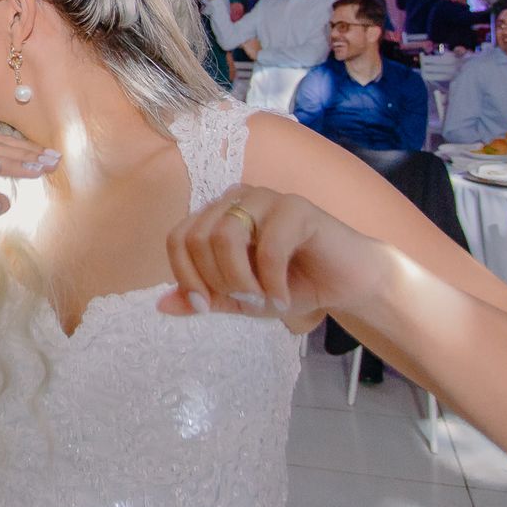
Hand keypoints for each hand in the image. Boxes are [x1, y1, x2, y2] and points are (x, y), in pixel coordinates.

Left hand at [157, 184, 391, 319]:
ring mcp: (265, 198)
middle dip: (216, 281)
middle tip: (243, 303)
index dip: (185, 277)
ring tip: (262, 300)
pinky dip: (271, 281)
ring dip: (240, 280)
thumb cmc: (290, 286)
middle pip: (197, 238)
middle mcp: (235, 200)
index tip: (206, 307)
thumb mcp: (239, 299)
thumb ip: (204, 298)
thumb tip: (161, 306)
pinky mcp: (297, 207)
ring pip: (226, 236)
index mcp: (216, 216)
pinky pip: (269, 246)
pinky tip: (283, 298)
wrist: (345, 283)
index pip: (177, 239)